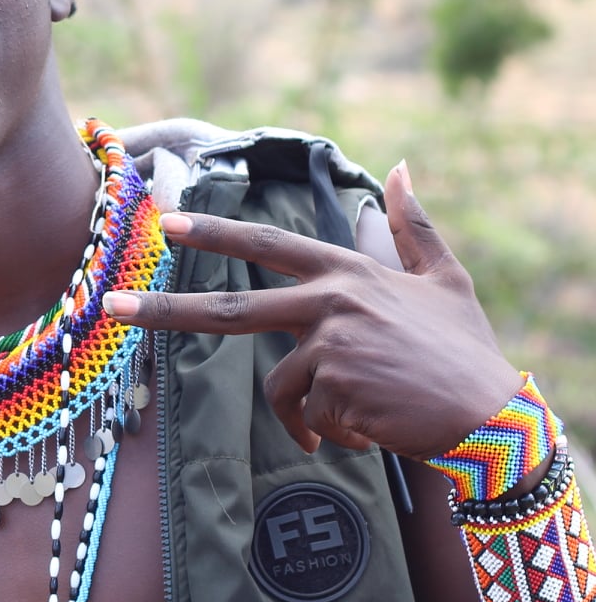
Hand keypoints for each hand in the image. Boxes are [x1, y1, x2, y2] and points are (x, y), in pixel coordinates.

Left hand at [103, 162, 520, 460]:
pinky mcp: (336, 387)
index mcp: (349, 274)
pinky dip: (332, 433)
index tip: (167, 223)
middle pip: (230, 311)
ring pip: (283, 387)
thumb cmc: (464, 351)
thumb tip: (402, 168)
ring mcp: (331, 344)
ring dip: (311, 415)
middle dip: (165, 310)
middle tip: (111, 308)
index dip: (216, 234)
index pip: (269, 247)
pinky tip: (372, 430)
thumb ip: (413, 226)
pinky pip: (309, 418)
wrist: (490, 418)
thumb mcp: (445, 279)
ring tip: (359, 419)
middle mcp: (333, 302)